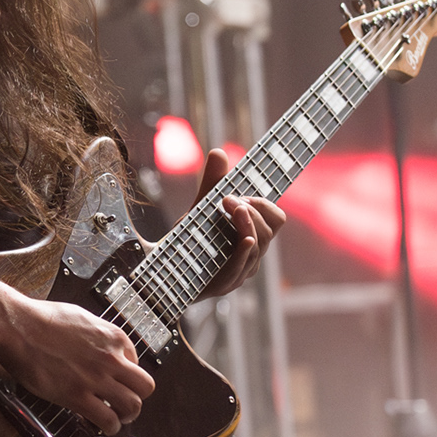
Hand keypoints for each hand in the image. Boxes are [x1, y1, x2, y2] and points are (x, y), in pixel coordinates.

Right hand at [0, 294, 155, 435]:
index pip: (137, 362)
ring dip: (127, 415)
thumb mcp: (83, 318)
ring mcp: (96, 378)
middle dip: (137, 397)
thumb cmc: (43, 320)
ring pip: (132, 405)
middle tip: (127, 403)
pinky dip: (109, 427)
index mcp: (113, 337)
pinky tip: (102, 425)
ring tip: (118, 417)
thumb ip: (98, 336)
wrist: (19, 328)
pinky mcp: (77, 396)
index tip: (119, 381)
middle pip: (144, 387)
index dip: (127, 375)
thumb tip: (101, 345)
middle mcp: (110, 358)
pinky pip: (106, 419)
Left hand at [194, 147, 286, 299]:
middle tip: (227, 198)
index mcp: (252, 237)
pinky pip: (241, 267)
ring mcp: (240, 272)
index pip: (275, 219)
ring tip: (229, 205)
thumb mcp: (200, 209)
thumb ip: (212, 183)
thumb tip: (219, 152)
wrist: (161, 274)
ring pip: (258, 245)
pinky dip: (244, 250)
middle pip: (270, 230)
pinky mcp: (224, 285)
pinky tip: (244, 238)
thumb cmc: (188, 242)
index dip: (265, 203)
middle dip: (253, 208)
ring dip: (247, 222)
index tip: (244, 192)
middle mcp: (251, 256)